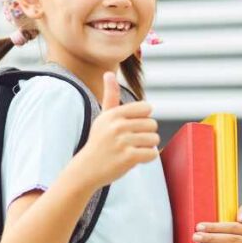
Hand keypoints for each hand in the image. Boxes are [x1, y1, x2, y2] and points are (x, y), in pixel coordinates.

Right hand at [75, 71, 159, 190]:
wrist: (87, 169)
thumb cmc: (99, 141)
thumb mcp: (104, 117)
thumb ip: (110, 95)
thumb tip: (108, 73)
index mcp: (114, 114)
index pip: (146, 108)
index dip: (143, 119)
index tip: (131, 127)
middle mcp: (118, 125)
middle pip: (153, 124)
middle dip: (146, 134)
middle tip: (131, 142)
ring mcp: (123, 142)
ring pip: (154, 139)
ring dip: (147, 147)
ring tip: (132, 150)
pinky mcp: (128, 158)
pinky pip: (152, 154)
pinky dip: (147, 158)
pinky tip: (135, 159)